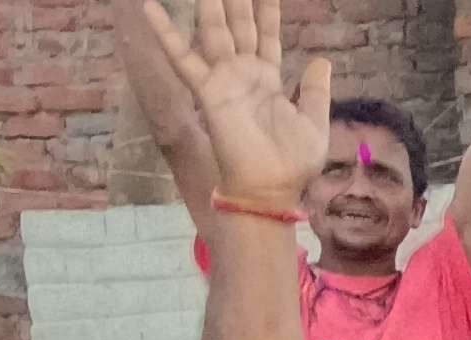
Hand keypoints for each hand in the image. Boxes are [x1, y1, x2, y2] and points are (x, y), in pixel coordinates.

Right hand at [140, 0, 333, 207]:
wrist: (271, 188)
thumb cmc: (293, 163)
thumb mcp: (314, 123)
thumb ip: (314, 90)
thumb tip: (320, 60)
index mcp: (268, 80)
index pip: (266, 36)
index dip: (267, 13)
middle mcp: (244, 74)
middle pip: (238, 26)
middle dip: (236, 1)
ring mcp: (224, 79)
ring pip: (214, 31)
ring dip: (209, 5)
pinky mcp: (208, 90)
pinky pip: (182, 57)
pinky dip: (165, 32)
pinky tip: (150, 6)